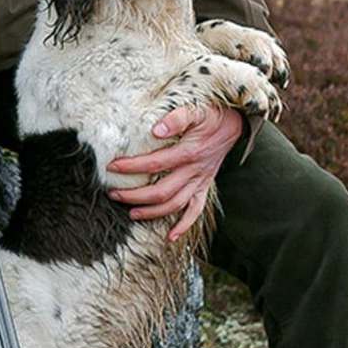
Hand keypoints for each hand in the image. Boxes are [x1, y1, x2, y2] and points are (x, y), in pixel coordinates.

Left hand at [106, 105, 242, 241]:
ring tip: (132, 214)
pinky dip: (184, 226)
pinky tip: (171, 237)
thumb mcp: (196, 110)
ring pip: (175, 205)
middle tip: (114, 194)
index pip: (154, 164)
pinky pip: (196, 211)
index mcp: (189, 153)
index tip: (112, 166)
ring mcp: (200, 182)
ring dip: (153, 213)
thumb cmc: (212, 115)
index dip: (131, 167)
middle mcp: (194, 171)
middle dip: (135, 196)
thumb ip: (177, 118)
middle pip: (161, 192)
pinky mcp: (204, 186)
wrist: (235, 124)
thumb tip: (156, 130)